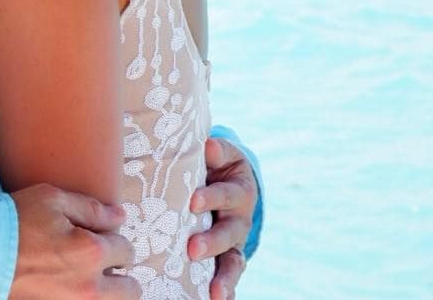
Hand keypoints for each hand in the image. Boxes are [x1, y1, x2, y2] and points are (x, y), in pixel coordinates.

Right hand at [10, 184, 138, 298]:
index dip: (113, 238)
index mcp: (90, 252)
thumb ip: (91, 209)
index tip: (100, 235)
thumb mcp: (53, 200)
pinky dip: (86, 297)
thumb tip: (120, 216)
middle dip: (122, 272)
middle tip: (101, 260)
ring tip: (87, 275)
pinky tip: (70, 284)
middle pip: (131, 290)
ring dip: (108, 290)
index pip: (126, 249)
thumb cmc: (16, 220)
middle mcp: (89, 287)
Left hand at [188, 137, 257, 299]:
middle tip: (192, 249)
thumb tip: (209, 146)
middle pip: (229, 231)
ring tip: (214, 292)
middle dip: (212, 241)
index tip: (193, 201)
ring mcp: (235, 239)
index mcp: (238, 188)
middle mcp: (240, 217)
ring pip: (233, 259)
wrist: (230, 176)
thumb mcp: (220, 153)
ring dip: (224, 276)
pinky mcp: (229, 255)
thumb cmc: (215, 161)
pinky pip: (230, 274)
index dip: (211, 197)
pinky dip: (227, 289)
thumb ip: (216, 151)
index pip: (225, 193)